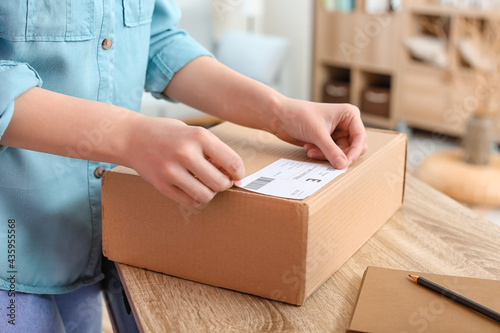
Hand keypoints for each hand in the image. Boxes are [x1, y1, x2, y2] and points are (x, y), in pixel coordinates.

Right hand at [126, 117, 244, 207]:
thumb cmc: (168, 134)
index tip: (236, 175)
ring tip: (204, 183)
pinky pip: (190, 202)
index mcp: (199, 136)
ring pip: (206, 196)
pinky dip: (196, 198)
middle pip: (221, 183)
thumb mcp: (194, 133)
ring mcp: (171, 170)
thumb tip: (236, 178)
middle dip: (225, 184)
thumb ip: (214, 152)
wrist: (132, 137)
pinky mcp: (161, 185)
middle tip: (219, 179)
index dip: (239, 173)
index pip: (232, 163)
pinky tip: (191, 187)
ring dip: (210, 192)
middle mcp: (185, 152)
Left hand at [272, 98, 366, 168]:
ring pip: (341, 154)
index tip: (345, 163)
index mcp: (349, 115)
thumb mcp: (317, 134)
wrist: (279, 117)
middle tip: (323, 156)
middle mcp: (346, 124)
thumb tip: (344, 165)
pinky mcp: (327, 141)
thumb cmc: (298, 115)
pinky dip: (320, 155)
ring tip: (311, 150)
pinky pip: (331, 155)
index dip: (354, 152)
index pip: (360, 137)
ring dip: (326, 155)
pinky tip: (308, 148)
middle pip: (353, 148)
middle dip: (338, 154)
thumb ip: (331, 150)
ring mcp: (337, 133)